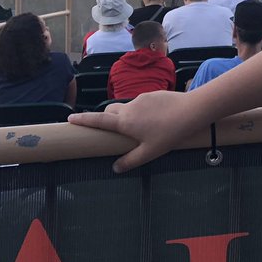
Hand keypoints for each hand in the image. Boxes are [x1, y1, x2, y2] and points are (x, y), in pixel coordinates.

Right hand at [68, 89, 203, 171]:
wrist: (191, 111)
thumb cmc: (169, 134)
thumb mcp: (149, 152)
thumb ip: (130, 160)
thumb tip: (115, 168)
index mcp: (124, 122)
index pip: (98, 120)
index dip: (83, 120)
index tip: (70, 119)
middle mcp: (129, 107)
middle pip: (110, 111)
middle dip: (106, 118)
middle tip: (109, 130)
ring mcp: (142, 98)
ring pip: (127, 107)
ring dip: (127, 116)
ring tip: (141, 129)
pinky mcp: (153, 94)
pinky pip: (142, 103)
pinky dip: (142, 111)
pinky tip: (156, 120)